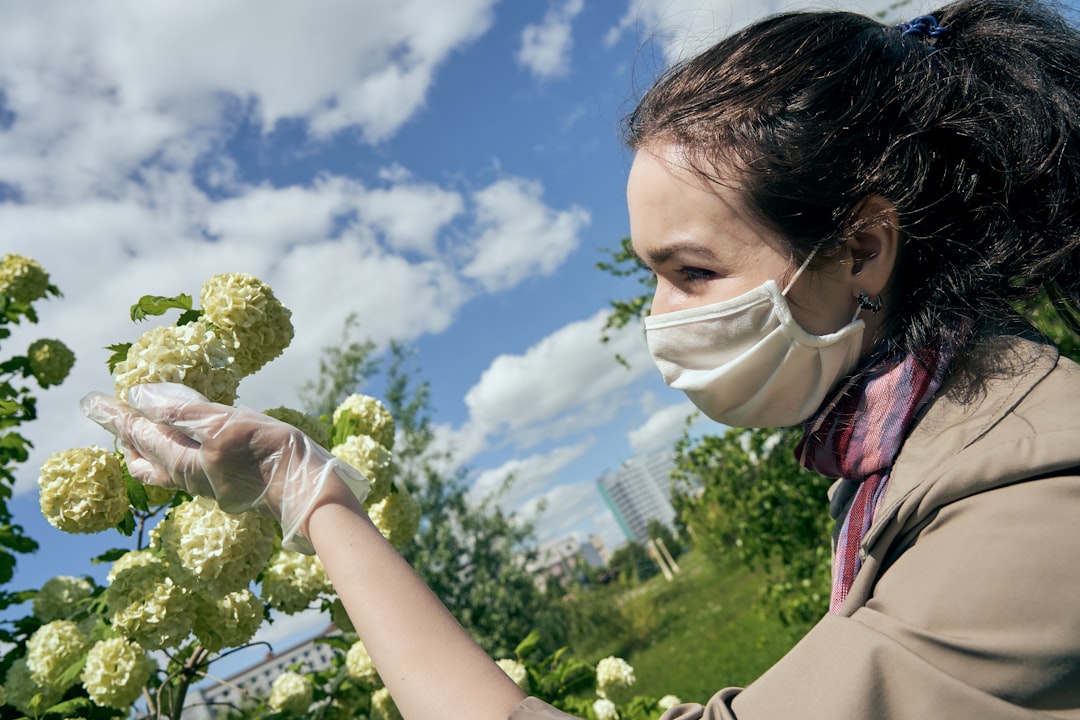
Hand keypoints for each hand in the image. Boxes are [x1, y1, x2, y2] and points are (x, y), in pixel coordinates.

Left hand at [80, 382, 369, 552]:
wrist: (305, 490)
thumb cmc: (267, 454)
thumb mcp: (223, 423)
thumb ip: (181, 412)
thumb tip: (140, 398)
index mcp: (182, 462)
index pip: (138, 434)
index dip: (115, 415)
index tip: (92, 401)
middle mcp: (190, 478)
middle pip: (145, 462)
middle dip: (127, 440)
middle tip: (115, 419)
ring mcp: (210, 484)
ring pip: (166, 469)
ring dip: (150, 449)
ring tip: (145, 434)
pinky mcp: (230, 484)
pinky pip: (189, 468)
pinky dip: (177, 452)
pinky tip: (193, 444)